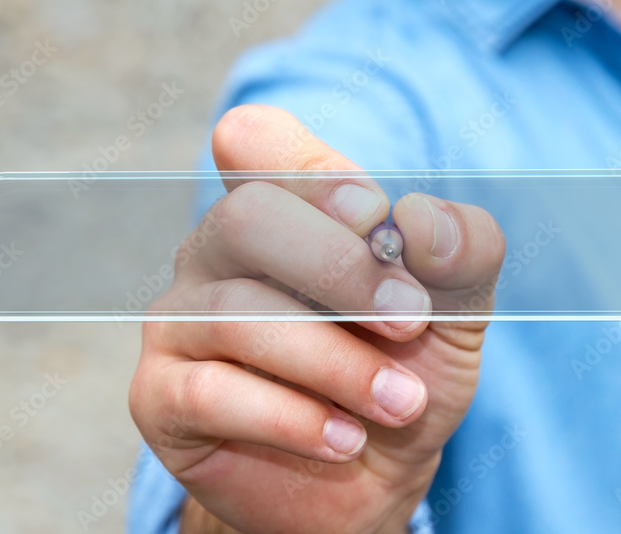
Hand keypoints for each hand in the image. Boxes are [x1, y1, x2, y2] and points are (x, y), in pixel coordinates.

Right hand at [129, 105, 505, 533]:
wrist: (368, 478)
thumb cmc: (401, 372)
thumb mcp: (456, 310)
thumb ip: (461, 252)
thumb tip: (423, 221)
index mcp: (279, 209)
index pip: (258, 142)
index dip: (316, 174)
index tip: (378, 220)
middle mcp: (215, 253)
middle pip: (246, 219)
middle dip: (340, 270)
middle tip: (409, 320)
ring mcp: (178, 322)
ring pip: (238, 313)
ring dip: (338, 363)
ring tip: (401, 404)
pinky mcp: (159, 396)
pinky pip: (212, 392)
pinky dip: (294, 419)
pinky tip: (344, 439)